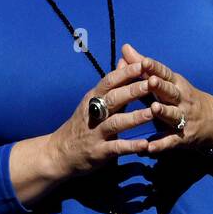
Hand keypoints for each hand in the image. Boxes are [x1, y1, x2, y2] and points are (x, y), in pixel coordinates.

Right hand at [44, 59, 155, 179]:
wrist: (59, 153)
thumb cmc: (82, 125)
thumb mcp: (93, 101)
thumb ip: (113, 84)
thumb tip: (125, 60)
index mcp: (93, 99)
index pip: (109, 82)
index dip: (125, 73)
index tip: (143, 64)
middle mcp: (93, 113)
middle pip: (113, 99)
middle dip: (133, 90)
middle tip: (153, 83)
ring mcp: (95, 133)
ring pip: (115, 123)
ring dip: (134, 117)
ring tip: (153, 112)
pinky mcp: (98, 152)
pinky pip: (116, 148)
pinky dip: (130, 146)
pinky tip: (145, 144)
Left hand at [118, 42, 212, 153]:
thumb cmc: (182, 97)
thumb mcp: (167, 81)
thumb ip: (143, 67)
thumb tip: (125, 48)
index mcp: (176, 84)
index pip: (165, 74)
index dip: (155, 68)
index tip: (144, 61)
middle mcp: (181, 100)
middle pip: (170, 92)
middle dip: (161, 87)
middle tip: (150, 81)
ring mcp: (184, 118)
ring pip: (173, 115)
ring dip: (164, 112)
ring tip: (153, 109)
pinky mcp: (183, 137)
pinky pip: (171, 141)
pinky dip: (160, 144)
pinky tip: (149, 147)